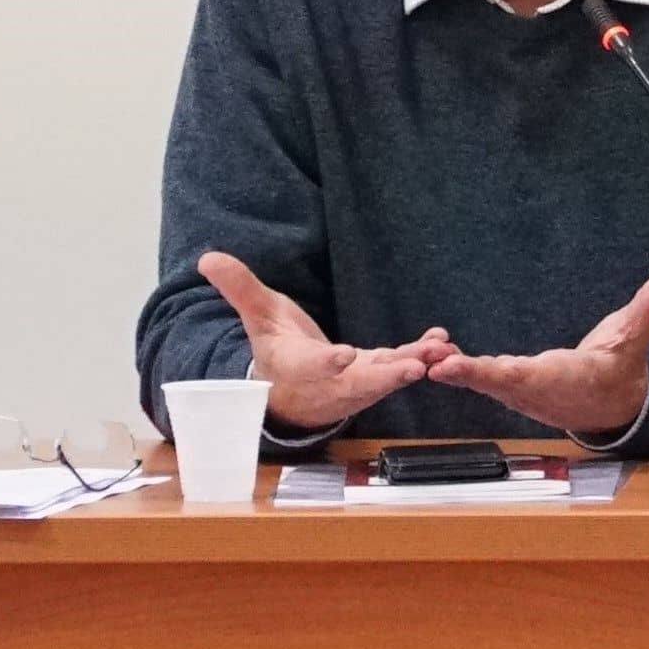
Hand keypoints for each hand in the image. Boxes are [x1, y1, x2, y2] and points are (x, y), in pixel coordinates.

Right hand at [198, 251, 456, 429]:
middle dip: (386, 376)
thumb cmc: (274, 347)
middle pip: (359, 382)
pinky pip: (398, 370)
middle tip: (412, 367)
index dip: (328, 363)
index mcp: (298, 366)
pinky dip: (419, 357)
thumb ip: (240, 288)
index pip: (313, 366)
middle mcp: (330, 381)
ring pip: (385, 379)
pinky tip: (440, 342)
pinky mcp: (375, 377)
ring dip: (412, 365)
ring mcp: (356, 383)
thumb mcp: (258, 316)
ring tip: (437, 351)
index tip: (344, 356)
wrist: (288, 390)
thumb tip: (207, 257)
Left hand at [427, 271, 648, 434]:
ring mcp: (522, 391)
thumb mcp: (636, 335)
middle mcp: (538, 389)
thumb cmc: (621, 366)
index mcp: (565, 376)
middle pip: (497, 383)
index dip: (495, 372)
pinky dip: (460, 369)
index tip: (467, 368)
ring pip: (484, 382)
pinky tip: (438, 357)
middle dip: (467, 373)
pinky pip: (483, 378)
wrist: (614, 405)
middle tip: (436, 363)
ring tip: (429, 356)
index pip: (527, 374)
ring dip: (456, 371)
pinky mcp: (512, 387)